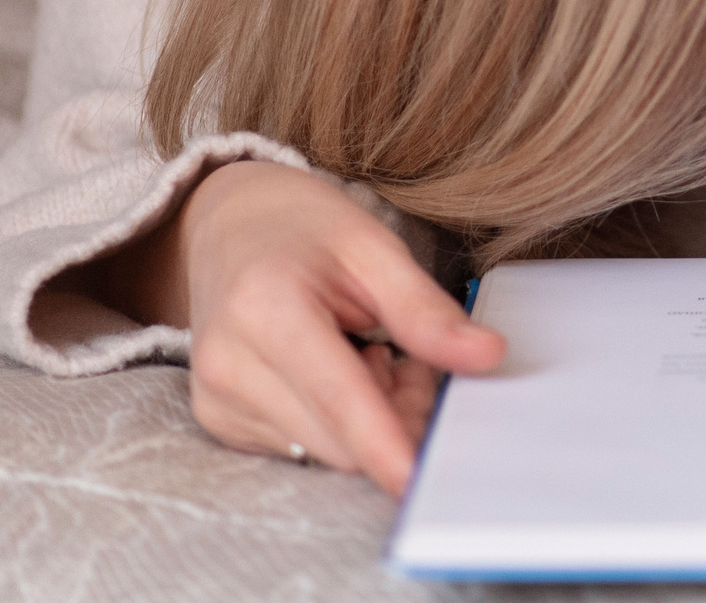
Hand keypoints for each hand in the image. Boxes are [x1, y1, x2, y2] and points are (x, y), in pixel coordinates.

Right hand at [87, 160, 505, 493]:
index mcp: (266, 308)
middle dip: (398, 414)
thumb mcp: (373, 247)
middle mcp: (229, 363)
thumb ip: (426, 310)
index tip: (415, 479)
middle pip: (338, 437)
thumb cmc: (302, 228)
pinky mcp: (220, 422)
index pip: (334, 395)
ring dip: (373, 420)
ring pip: (327, 450)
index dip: (381, 442)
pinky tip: (343, 373)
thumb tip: (487, 357)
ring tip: (375, 354)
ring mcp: (218, 399)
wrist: (228, 225)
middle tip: (414, 359)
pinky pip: (304, 447)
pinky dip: (341, 424)